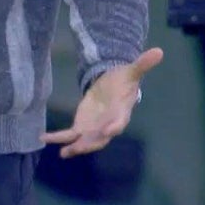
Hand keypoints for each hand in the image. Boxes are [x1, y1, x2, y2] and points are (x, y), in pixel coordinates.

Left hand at [40, 47, 163, 158]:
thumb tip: (159, 51)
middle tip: (78, 148)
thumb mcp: (131, 71)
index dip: (115, 127)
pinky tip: (45, 138)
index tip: (110, 131)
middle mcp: (108, 124)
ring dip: (75, 147)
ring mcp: (95, 127)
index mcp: (121, 112)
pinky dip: (59, 137)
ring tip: (63, 153)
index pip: (119, 122)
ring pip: (85, 141)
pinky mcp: (82, 125)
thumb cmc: (123, 81)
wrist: (114, 87)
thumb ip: (142, 64)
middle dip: (90, 143)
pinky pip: (70, 134)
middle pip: (101, 138)